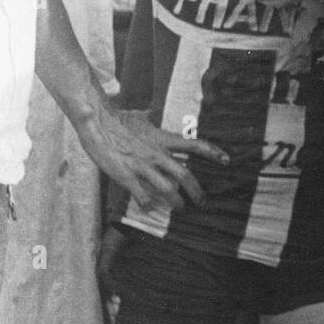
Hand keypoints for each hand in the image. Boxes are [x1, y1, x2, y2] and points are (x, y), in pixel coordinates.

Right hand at [74, 103, 228, 212]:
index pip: (194, 145)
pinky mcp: (127, 176)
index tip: (226, 160)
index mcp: (162, 139)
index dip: (212, 152)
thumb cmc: (118, 119)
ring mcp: (142, 166)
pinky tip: (150, 210)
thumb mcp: (140, 117)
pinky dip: (148, 205)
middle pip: (185, 175)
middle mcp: (157, 154)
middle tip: (203, 202)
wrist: (98, 123)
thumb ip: (149, 118)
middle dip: (197, 192)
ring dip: (176, 203)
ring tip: (180, 209)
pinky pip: (142, 196)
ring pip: (167, 189)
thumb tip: (151, 112)